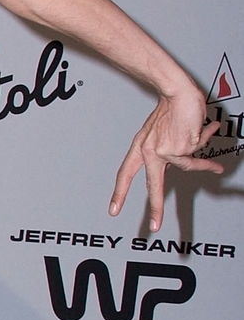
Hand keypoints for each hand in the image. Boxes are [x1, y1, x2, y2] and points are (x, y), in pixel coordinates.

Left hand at [109, 86, 219, 231]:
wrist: (178, 91)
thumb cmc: (172, 108)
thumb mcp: (164, 132)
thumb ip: (168, 150)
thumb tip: (184, 166)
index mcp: (141, 147)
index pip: (126, 173)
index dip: (120, 192)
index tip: (114, 210)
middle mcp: (149, 151)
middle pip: (153, 185)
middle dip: (155, 208)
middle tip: (154, 227)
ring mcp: (164, 151)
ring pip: (188, 164)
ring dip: (201, 156)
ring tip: (202, 131)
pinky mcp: (180, 148)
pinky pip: (197, 154)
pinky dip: (204, 140)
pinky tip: (205, 126)